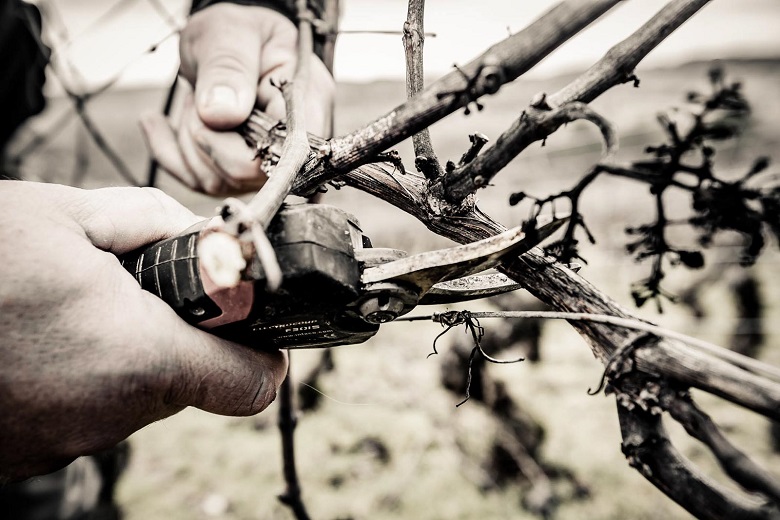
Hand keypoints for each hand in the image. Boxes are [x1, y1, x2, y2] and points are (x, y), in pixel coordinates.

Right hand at [0, 181, 286, 480]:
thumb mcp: (64, 213)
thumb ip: (151, 222)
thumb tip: (197, 238)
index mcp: (138, 357)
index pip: (252, 382)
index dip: (264, 351)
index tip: (250, 320)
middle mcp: (109, 414)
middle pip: (189, 381)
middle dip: (178, 332)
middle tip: (136, 286)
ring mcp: (63, 442)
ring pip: (134, 395)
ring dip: (123, 350)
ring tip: (70, 305)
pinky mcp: (25, 453)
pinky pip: (83, 410)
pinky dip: (79, 374)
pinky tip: (36, 336)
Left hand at [140, 4, 333, 194]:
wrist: (222, 42)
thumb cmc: (234, 33)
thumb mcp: (228, 32)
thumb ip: (228, 67)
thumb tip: (222, 114)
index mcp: (307, 100)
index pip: (285, 153)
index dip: (240, 146)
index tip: (209, 111)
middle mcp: (293, 140)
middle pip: (247, 174)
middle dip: (206, 137)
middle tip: (200, 99)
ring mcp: (267, 162)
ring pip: (219, 182)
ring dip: (188, 142)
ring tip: (194, 102)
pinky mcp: (239, 174)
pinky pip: (199, 182)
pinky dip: (172, 153)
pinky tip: (162, 125)